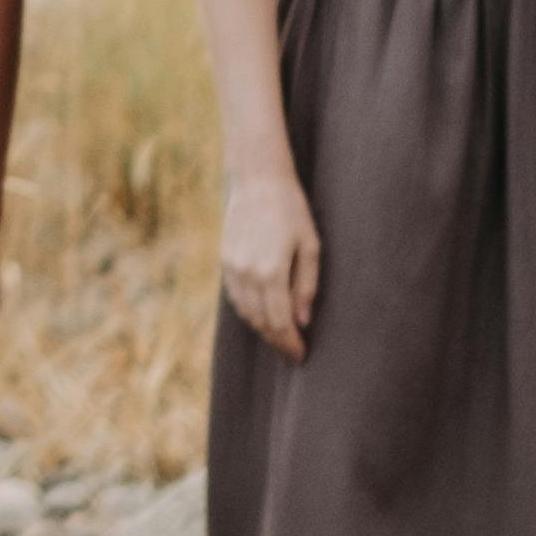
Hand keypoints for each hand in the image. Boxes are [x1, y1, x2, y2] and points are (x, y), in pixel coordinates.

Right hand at [220, 166, 321, 360]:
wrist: (258, 181)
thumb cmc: (292, 210)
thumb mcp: (310, 246)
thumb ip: (306, 286)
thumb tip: (303, 321)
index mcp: (272, 271)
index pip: (280, 322)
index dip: (291, 343)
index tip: (301, 355)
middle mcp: (248, 273)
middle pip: (261, 322)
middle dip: (277, 341)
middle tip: (292, 351)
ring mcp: (232, 267)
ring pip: (245, 313)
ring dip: (262, 329)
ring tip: (280, 336)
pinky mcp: (225, 260)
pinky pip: (235, 297)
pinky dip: (248, 312)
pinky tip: (263, 314)